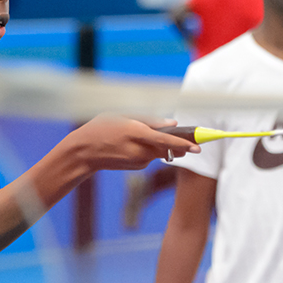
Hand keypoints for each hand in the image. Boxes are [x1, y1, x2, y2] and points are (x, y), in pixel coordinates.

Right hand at [62, 115, 199, 171]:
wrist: (83, 153)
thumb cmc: (101, 127)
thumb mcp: (123, 116)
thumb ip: (149, 119)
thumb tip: (172, 123)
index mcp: (135, 133)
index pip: (165, 140)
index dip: (183, 144)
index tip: (198, 147)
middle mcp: (139, 150)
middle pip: (168, 148)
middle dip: (181, 144)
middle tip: (192, 140)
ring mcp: (138, 161)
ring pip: (160, 151)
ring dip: (162, 144)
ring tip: (144, 134)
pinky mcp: (137, 166)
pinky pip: (150, 155)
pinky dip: (148, 149)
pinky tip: (133, 144)